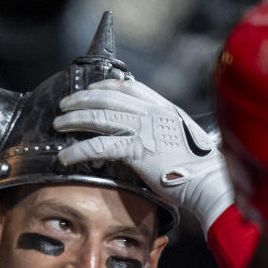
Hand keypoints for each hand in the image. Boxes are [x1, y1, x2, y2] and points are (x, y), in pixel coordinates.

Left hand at [56, 79, 232, 232]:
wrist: (208, 182)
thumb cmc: (199, 168)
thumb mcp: (183, 139)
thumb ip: (164, 132)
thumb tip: (150, 138)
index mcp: (165, 108)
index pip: (131, 87)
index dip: (106, 85)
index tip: (92, 89)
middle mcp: (153, 113)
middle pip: (109, 97)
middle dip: (82, 99)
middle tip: (65, 104)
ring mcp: (145, 129)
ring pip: (100, 117)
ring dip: (75, 119)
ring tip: (59, 124)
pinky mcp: (137, 150)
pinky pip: (100, 146)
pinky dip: (78, 150)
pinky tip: (65, 156)